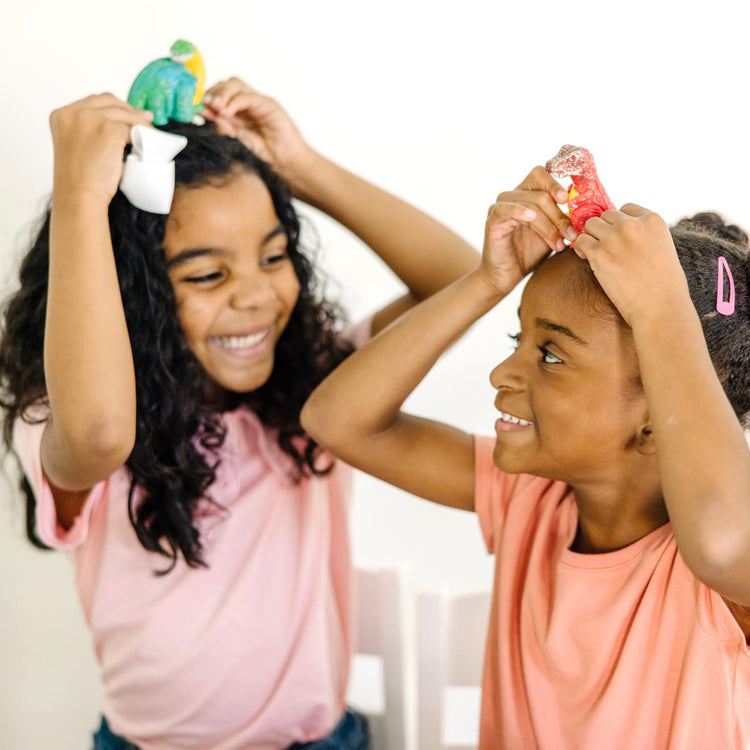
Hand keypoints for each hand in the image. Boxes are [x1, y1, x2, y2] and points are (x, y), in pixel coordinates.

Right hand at [49, 94, 152, 205]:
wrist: (79, 197)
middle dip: (129, 110)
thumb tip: (118, 124)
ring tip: (151, 132)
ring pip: (124, 114)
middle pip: (110, 101)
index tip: (128, 115)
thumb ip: (88, 132)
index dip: (114, 107)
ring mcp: (90, 119)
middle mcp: (73, 112)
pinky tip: (149, 144)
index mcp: (61, 116)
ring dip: (140, 123)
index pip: (93, 102)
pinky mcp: (109, 130)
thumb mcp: (76, 148)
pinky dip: (144, 135)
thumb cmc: (79, 181)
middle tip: (146, 119)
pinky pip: (133, 128)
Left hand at [202, 78, 312, 183]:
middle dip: (212, 93)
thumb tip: (204, 113)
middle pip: (224, 85)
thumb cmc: (265, 158)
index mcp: (236, 114)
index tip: (196, 109)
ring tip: (216, 107)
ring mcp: (257, 103)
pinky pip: (247, 96)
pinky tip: (227, 112)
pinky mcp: (268, 104)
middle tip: (205, 106)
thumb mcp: (236, 142)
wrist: (286, 166)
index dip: (205, 99)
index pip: (217, 96)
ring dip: (222, 93)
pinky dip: (235, 101)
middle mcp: (246, 105)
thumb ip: (222, 127)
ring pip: (234, 84)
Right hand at [480, 166, 576, 294]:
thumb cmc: (530, 254)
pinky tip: (531, 220)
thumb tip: (590, 208)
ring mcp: (502, 206)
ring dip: (548, 225)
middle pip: (542, 191)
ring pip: (531, 203)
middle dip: (559, 214)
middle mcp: (514, 196)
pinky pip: (507, 209)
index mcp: (528, 194)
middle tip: (571, 235)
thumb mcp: (553, 233)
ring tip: (557, 245)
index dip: (556, 183)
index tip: (569, 200)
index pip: (542, 174)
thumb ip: (565, 217)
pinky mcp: (492, 220)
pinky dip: (520, 212)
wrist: (507, 276)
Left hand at [573, 204, 689, 324]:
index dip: (620, 223)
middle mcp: (632, 224)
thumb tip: (621, 232)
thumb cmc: (664, 285)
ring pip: (590, 225)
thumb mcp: (662, 248)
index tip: (621, 238)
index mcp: (652, 219)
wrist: (659, 307)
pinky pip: (580, 241)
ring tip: (597, 253)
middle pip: (606, 215)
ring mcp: (613, 237)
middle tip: (606, 248)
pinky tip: (588, 259)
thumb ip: (644, 234)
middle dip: (604, 230)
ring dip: (591, 237)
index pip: (627, 208)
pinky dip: (581, 249)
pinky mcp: (598, 254)